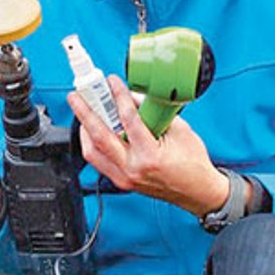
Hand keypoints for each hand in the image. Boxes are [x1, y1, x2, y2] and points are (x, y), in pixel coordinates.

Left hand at [67, 75, 230, 218]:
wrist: (198, 192)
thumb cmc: (193, 164)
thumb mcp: (180, 131)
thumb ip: (154, 113)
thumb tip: (133, 97)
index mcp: (150, 156)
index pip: (128, 120)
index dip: (118, 97)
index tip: (112, 83)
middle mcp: (133, 169)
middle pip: (99, 136)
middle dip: (84, 112)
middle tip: (77, 95)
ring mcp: (125, 178)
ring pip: (92, 152)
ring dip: (84, 129)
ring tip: (83, 111)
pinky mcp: (121, 182)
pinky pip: (98, 161)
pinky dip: (92, 144)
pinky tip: (93, 130)